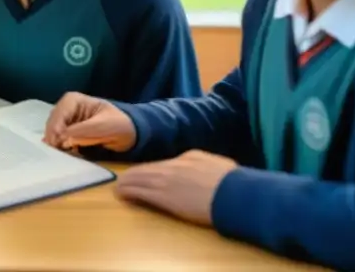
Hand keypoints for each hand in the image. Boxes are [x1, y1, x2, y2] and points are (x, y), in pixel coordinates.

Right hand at [42, 92, 136, 151]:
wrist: (130, 132)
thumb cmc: (118, 124)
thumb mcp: (102, 127)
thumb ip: (81, 131)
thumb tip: (61, 138)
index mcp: (73, 100)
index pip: (58, 115)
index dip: (55, 129)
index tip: (57, 144)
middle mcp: (66, 108)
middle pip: (52, 123)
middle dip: (53, 137)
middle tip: (57, 152)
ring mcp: (66, 119)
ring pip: (53, 132)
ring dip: (56, 143)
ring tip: (60, 154)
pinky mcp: (69, 131)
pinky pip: (59, 139)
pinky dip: (60, 146)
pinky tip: (64, 153)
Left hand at [115, 150, 237, 225]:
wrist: (234, 193)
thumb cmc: (235, 183)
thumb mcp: (220, 166)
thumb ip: (208, 167)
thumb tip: (208, 171)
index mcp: (189, 157)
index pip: (164, 163)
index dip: (153, 170)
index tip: (148, 175)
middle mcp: (173, 166)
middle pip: (148, 168)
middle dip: (135, 174)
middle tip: (124, 179)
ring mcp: (166, 180)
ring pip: (139, 178)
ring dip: (127, 182)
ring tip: (119, 186)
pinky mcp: (163, 196)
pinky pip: (139, 191)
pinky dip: (128, 191)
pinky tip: (121, 194)